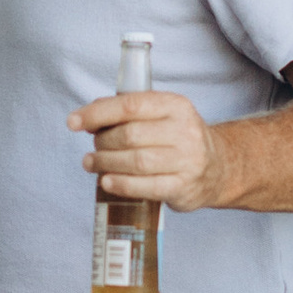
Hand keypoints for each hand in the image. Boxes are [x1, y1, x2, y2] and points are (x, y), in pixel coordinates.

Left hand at [70, 87, 225, 210]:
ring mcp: (187, 161)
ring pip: (135, 161)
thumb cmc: (177, 139)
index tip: (74, 122)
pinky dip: (121, 184)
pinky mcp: (183, 187)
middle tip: (93, 148)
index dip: (97, 113)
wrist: (218, 168)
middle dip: (102, 142)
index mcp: (175, 105)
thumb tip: (86, 117)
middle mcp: (184, 130)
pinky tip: (106, 181)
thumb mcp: (161, 115)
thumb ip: (128, 112)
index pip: (130, 105)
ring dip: (106, 163)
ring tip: (92, 164)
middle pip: (130, 135)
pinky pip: (146, 187)